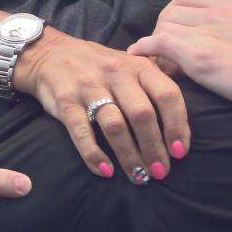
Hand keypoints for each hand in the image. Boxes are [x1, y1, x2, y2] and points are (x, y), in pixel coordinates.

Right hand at [15, 30, 190, 183]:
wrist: (51, 54)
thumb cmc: (101, 67)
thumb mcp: (131, 66)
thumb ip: (155, 91)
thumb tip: (181, 135)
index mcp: (138, 66)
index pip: (167, 94)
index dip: (177, 125)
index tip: (179, 153)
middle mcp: (116, 74)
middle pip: (142, 113)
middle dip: (154, 147)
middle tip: (160, 172)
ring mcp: (89, 87)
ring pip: (115, 125)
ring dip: (129, 156)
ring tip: (138, 177)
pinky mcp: (66, 102)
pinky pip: (82, 132)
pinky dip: (94, 155)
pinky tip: (105, 171)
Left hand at [128, 0, 231, 115]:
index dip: (177, 14)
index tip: (179, 32)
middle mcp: (216, 13)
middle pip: (171, 11)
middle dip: (163, 29)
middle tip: (166, 51)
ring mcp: (207, 34)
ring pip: (163, 25)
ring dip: (156, 42)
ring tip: (160, 62)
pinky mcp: (200, 58)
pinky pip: (159, 43)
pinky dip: (144, 48)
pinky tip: (138, 57)